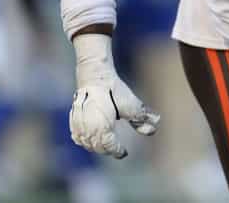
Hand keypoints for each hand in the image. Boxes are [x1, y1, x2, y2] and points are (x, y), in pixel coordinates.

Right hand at [69, 34, 159, 158]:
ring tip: (106, 144)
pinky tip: (91, 138)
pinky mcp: (73, 119)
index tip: (124, 153)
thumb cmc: (113, 89)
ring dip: (97, 146)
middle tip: (116, 149)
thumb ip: (141, 118)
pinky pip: (78, 137)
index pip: (110, 147)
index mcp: (102, 129)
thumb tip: (154, 128)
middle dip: (108, 149)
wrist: (94, 75)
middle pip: (99, 147)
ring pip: (87, 143)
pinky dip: (86, 140)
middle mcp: (88, 130)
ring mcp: (79, 125)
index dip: (118, 151)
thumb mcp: (130, 104)